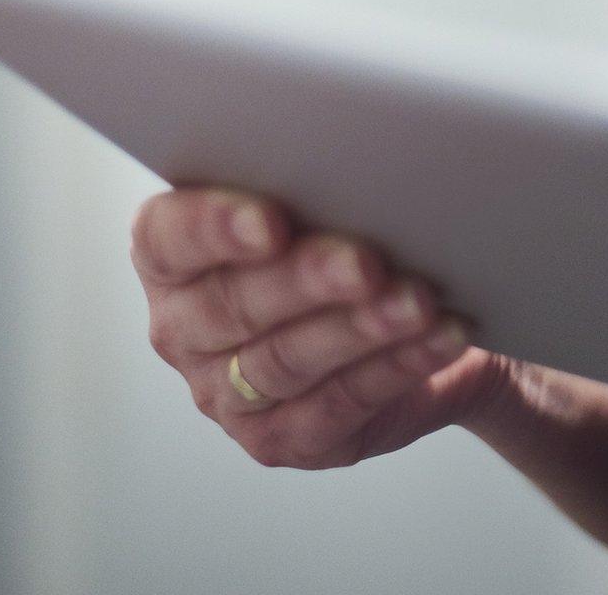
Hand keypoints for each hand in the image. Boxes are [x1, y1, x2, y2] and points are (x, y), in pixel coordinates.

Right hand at [131, 188, 513, 468]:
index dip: (214, 228)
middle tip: (365, 262)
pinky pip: (341, 403)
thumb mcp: (322, 207)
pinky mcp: (281, 440)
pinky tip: (438, 337)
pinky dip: (397, 366)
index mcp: (172, 258)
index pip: (169, 238)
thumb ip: (312, 187)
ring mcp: (225, 395)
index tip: (269, 221)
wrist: (420, 324)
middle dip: (306, 281)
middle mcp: (185, 329)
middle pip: (234, 305)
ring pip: (288, 361)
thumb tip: (355, 167)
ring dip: (359, 329)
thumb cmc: (353, 241)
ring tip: (417, 301)